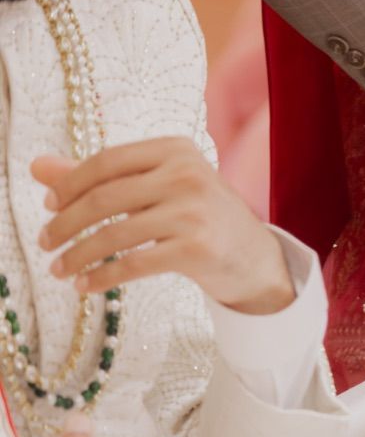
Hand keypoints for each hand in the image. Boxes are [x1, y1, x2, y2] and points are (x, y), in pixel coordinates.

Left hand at [33, 138, 293, 314]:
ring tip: (59, 270)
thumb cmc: (201, 219)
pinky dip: (104, 277)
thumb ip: (101, 176)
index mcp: (176, 150)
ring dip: (79, 254)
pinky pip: (136, 263)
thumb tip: (37, 167)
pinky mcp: (198, 249)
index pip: (107, 162)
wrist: (256, 259)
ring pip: (116, 233)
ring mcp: (195, 212)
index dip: (70, 184)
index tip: (48, 206)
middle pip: (106, 197)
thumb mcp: (157, 189)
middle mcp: (187, 175)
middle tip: (45, 242)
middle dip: (66, 223)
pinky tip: (86, 286)